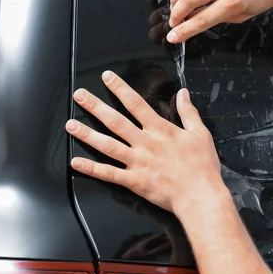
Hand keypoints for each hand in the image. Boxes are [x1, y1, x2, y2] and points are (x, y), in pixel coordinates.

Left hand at [65, 71, 224, 213]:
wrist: (200, 196)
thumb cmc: (202, 166)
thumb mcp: (200, 133)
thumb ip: (189, 112)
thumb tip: (183, 93)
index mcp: (160, 130)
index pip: (136, 104)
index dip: (120, 89)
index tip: (107, 77)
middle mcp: (145, 143)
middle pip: (115, 121)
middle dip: (96, 106)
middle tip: (79, 95)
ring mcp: (137, 162)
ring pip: (107, 145)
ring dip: (87, 134)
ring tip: (70, 124)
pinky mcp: (134, 181)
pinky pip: (108, 174)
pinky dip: (91, 168)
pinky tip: (75, 162)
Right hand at [165, 0, 272, 42]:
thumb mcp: (244, 14)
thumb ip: (220, 17)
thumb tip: (197, 19)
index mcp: (233, 2)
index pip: (201, 20)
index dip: (184, 31)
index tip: (172, 37)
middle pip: (190, 0)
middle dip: (177, 14)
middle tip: (174, 22)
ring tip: (173, 6)